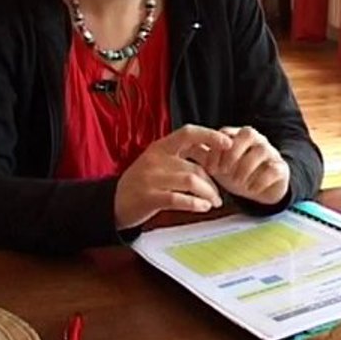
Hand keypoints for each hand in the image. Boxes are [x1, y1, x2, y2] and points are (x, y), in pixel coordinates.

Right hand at [114, 125, 232, 229]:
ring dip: (208, 193)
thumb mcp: (159, 162)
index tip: (228, 143)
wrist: (113, 202)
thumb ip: (182, 156)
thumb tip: (213, 151)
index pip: (188, 133)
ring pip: (190, 181)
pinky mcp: (149, 197)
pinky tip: (203, 207)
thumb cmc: (143, 182)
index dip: (210, 136)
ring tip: (213, 202)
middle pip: (195, 166)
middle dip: (212, 183)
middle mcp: (156, 159)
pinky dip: (195, 203)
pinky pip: (178, 199)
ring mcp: (151, 178)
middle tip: (219, 195)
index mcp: (160, 147)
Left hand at [201, 126, 289, 205]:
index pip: (226, 134)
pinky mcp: (281, 168)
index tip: (210, 169)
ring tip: (237, 183)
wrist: (261, 189)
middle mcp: (257, 140)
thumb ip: (202, 156)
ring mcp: (271, 153)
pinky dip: (261, 180)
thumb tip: (182, 148)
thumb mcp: (218, 166)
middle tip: (224, 172)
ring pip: (262, 150)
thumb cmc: (236, 173)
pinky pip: (274, 169)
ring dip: (246, 167)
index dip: (217, 150)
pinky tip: (251, 189)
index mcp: (238, 137)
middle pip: (248, 133)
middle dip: (233, 153)